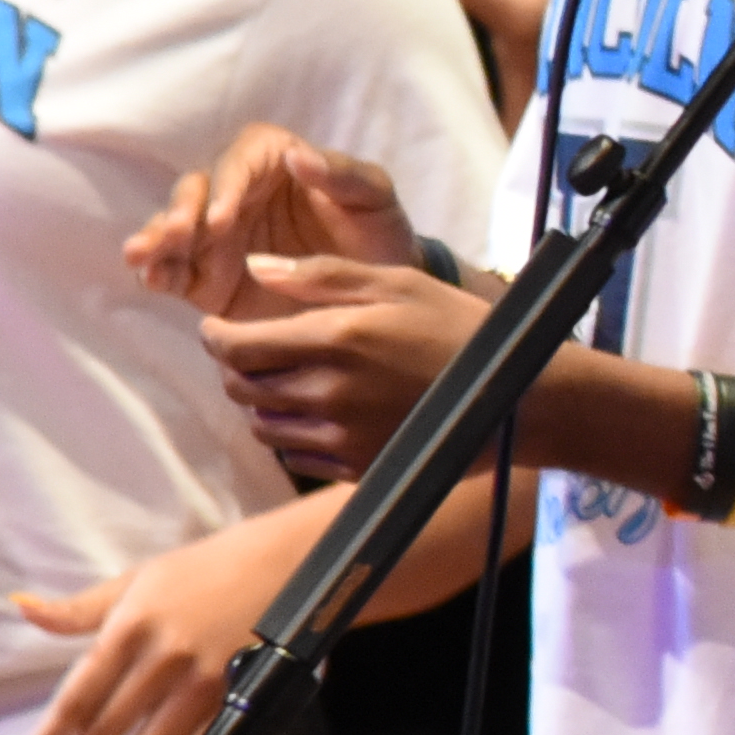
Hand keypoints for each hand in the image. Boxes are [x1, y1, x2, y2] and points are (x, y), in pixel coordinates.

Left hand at [5, 501, 330, 734]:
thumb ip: (79, 608)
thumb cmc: (211, 568)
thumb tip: (23, 605)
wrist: (293, 562)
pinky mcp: (237, 696)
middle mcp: (163, 659)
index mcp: (131, 628)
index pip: (76, 698)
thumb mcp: (138, 579)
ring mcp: (203, 682)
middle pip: (105, 733)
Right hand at [126, 125, 417, 321]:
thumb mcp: (374, 198)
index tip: (222, 218)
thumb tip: (298, 154)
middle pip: (194, 193)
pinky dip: (158, 273)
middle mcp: (234, 193)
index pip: (238, 161)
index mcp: (272, 162)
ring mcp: (216, 237)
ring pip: (173, 230)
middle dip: (179, 212)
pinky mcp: (207, 278)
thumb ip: (342, 175)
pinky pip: (174, 271)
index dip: (225, 186)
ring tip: (142, 256)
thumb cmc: (377, 230)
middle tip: (174, 235)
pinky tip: (152, 279)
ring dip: (154, 239)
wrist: (377, 292)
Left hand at [202, 251, 488, 477]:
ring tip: (287, 382)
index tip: (217, 329)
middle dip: (236, 367)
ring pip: (264, 425)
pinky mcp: (357, 467)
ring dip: (261, 402)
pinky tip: (319, 413)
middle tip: (255, 351)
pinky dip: (291, 434)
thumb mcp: (398, 282)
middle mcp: (330, 392)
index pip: (236, 347)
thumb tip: (255, 267)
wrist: (521, 398)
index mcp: (335, 339)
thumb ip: (321, 275)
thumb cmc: (461, 329)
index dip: (214, 338)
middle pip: (243, 387)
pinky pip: (295, 455)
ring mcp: (342, 435)